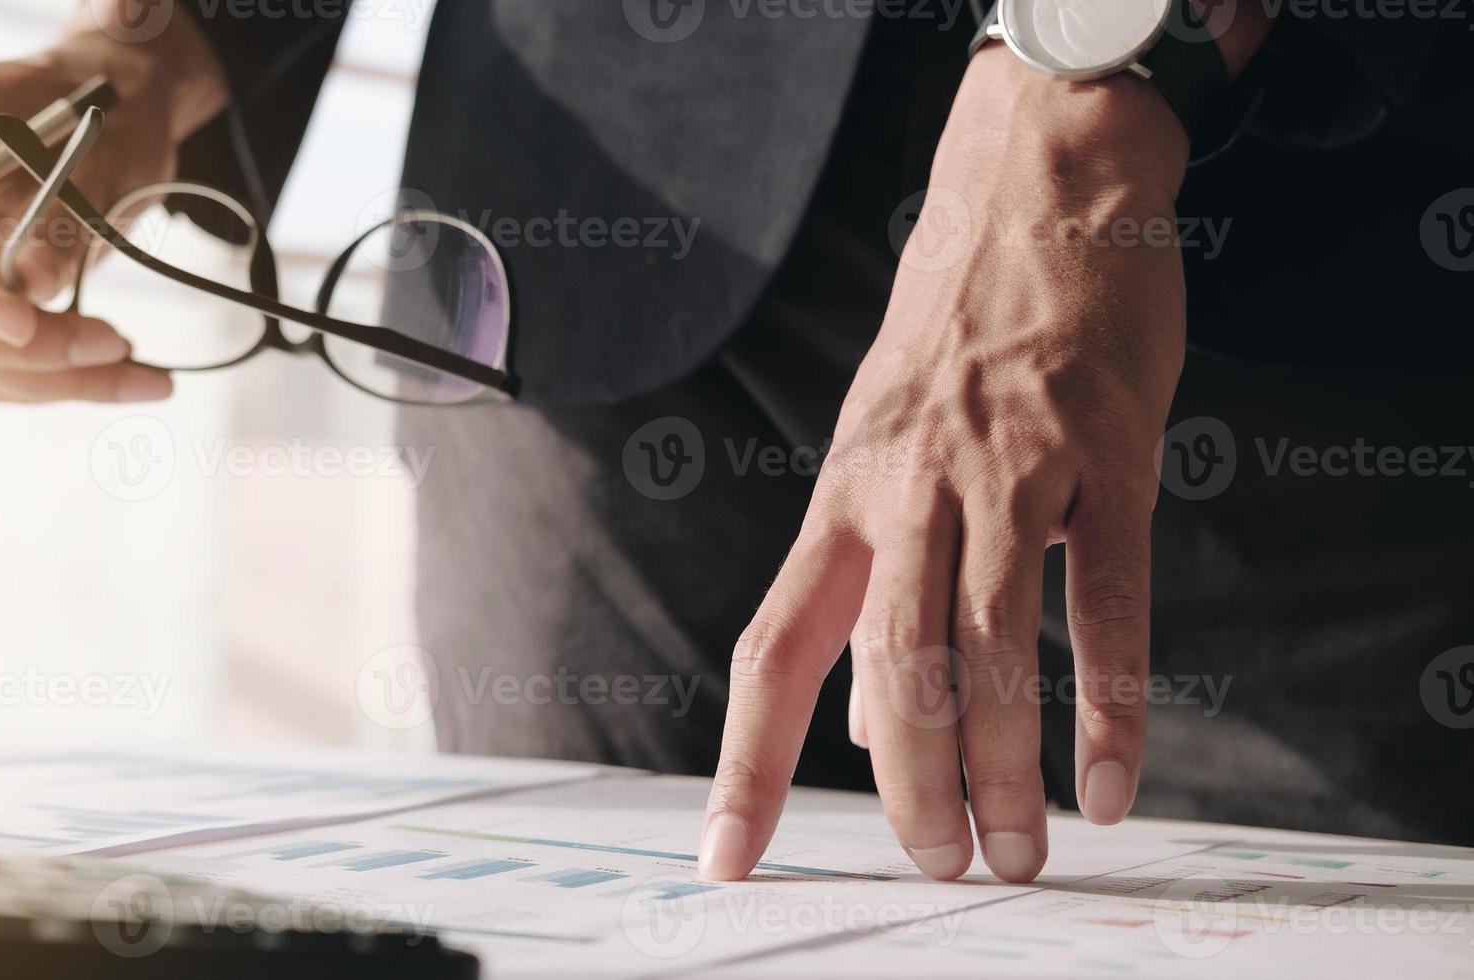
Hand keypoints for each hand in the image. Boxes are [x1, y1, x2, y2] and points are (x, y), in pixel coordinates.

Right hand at [0, 5, 224, 402]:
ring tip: (141, 373)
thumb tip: (35, 287)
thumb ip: (63, 212)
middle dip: (22, 346)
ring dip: (52, 378)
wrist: (112, 111)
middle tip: (115, 345)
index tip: (21, 325)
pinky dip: (57, 382)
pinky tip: (123, 376)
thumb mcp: (99, 148)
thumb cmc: (101, 111)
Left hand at [701, 46, 1193, 883]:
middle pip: (890, 668)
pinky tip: (1105, 785)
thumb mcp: (881, 455)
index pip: (773, 652)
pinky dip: (1111, 706)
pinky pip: (1109, 600)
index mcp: (843, 503)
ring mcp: (1006, 472)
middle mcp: (907, 494)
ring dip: (1004, 768)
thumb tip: (863, 735)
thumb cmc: (953, 343)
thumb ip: (869, 594)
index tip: (722, 856)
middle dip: (914, 789)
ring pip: (990, 647)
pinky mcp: (1106, 455)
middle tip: (944, 866)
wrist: (1038, 192)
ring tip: (1017, 852)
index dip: (744, 762)